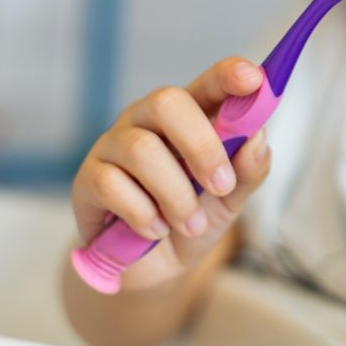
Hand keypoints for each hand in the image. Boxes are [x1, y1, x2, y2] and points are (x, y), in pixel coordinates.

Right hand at [71, 57, 271, 291]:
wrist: (152, 270)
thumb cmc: (193, 219)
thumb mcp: (230, 200)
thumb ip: (249, 170)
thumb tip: (258, 139)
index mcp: (189, 116)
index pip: (208, 83)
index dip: (228, 75)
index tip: (253, 78)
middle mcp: (147, 120)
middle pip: (167, 102)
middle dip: (201, 145)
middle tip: (222, 186)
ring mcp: (113, 145)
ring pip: (142, 149)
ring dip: (176, 195)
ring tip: (192, 225)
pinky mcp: (88, 178)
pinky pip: (111, 184)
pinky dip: (143, 214)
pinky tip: (156, 230)